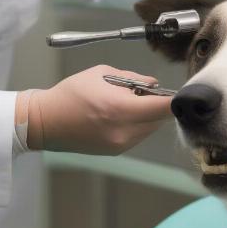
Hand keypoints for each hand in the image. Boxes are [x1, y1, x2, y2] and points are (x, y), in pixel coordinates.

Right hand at [21, 65, 172, 154]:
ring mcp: (121, 145)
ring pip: (150, 129)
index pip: (162, 108)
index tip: (180, 94)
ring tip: (130, 103)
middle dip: (158, 106)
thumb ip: (132, 79)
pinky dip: (138, 125)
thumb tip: (153, 84)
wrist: (46, 122)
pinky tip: (121, 115)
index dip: (175, 101)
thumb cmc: (72, 92)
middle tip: (146, 92)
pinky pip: (138, 136)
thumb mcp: (102, 74)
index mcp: (121, 109)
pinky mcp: (116, 152)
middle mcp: (125, 131)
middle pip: (159, 120)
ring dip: (148, 116)